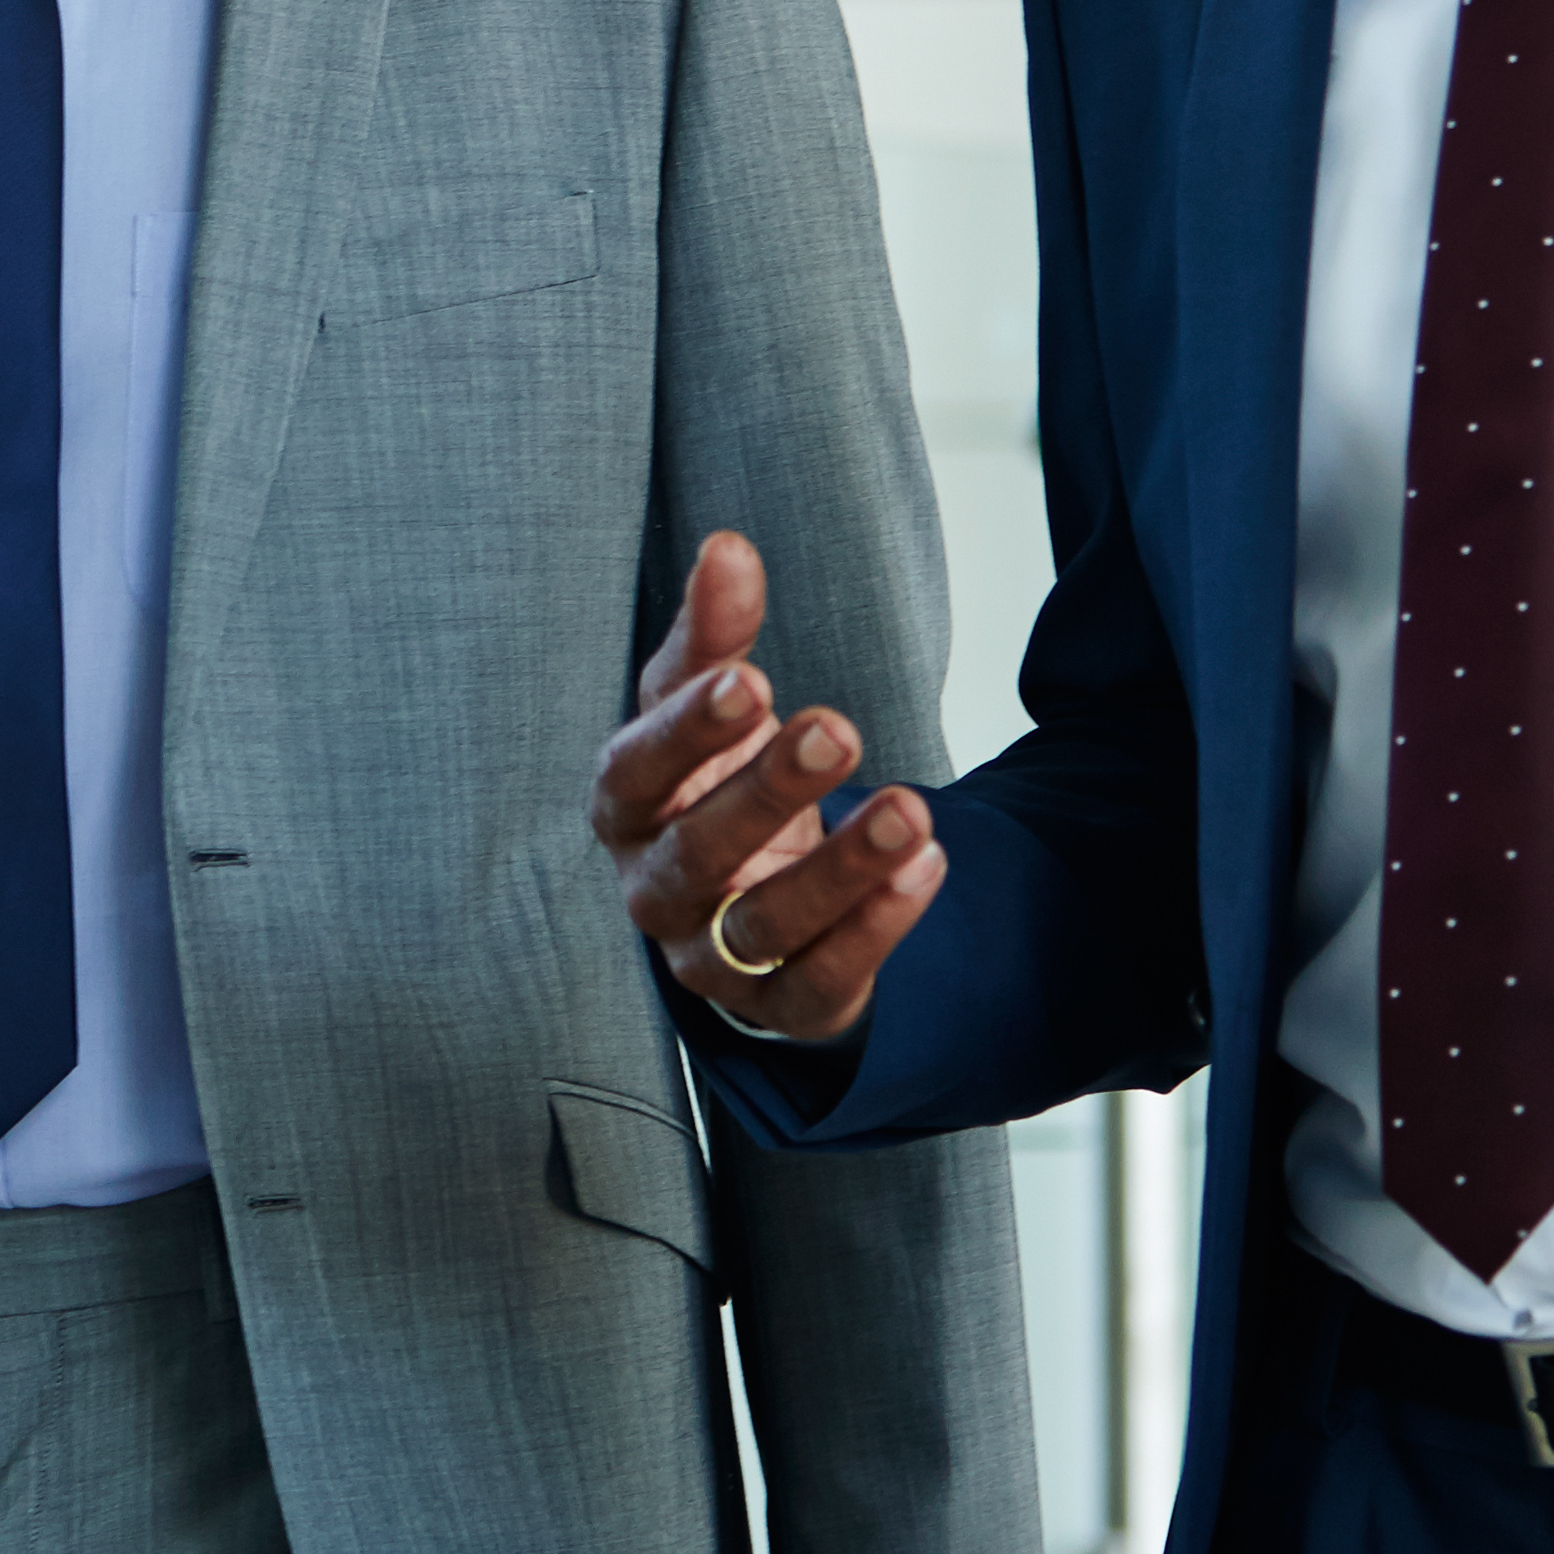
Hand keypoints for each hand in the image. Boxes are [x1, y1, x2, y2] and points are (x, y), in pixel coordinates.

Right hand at [594, 528, 943, 1045]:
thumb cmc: (713, 780)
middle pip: (697, 851)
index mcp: (626, 806)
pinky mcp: (779, 1007)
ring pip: (762, 926)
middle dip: (767, 792)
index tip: (749, 681)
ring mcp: (710, 958)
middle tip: (836, 728)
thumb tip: (729, 547)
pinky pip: (821, 982)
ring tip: (911, 811)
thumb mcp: (711, 704)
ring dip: (839, 870)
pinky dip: (876, 929)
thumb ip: (716, 633)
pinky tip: (927, 867)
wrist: (746, 894)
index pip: (636, 771)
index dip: (687, 733)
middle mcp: (654, 889)